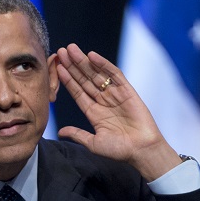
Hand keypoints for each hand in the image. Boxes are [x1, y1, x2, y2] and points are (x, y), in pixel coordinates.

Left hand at [56, 43, 180, 180]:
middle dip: (73, 66)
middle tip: (61, 51)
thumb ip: (78, 134)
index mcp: (94, 112)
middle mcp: (103, 101)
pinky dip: (103, 64)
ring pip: (96, 74)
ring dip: (84, 62)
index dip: (67, 80)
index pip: (78, 92)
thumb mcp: (93, 143)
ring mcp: (115, 95)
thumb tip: (60, 132)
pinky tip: (92, 56)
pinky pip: (114, 74)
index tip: (57, 67)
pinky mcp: (127, 91)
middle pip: (85, 80)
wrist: (141, 150)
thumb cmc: (119, 150)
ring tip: (71, 49)